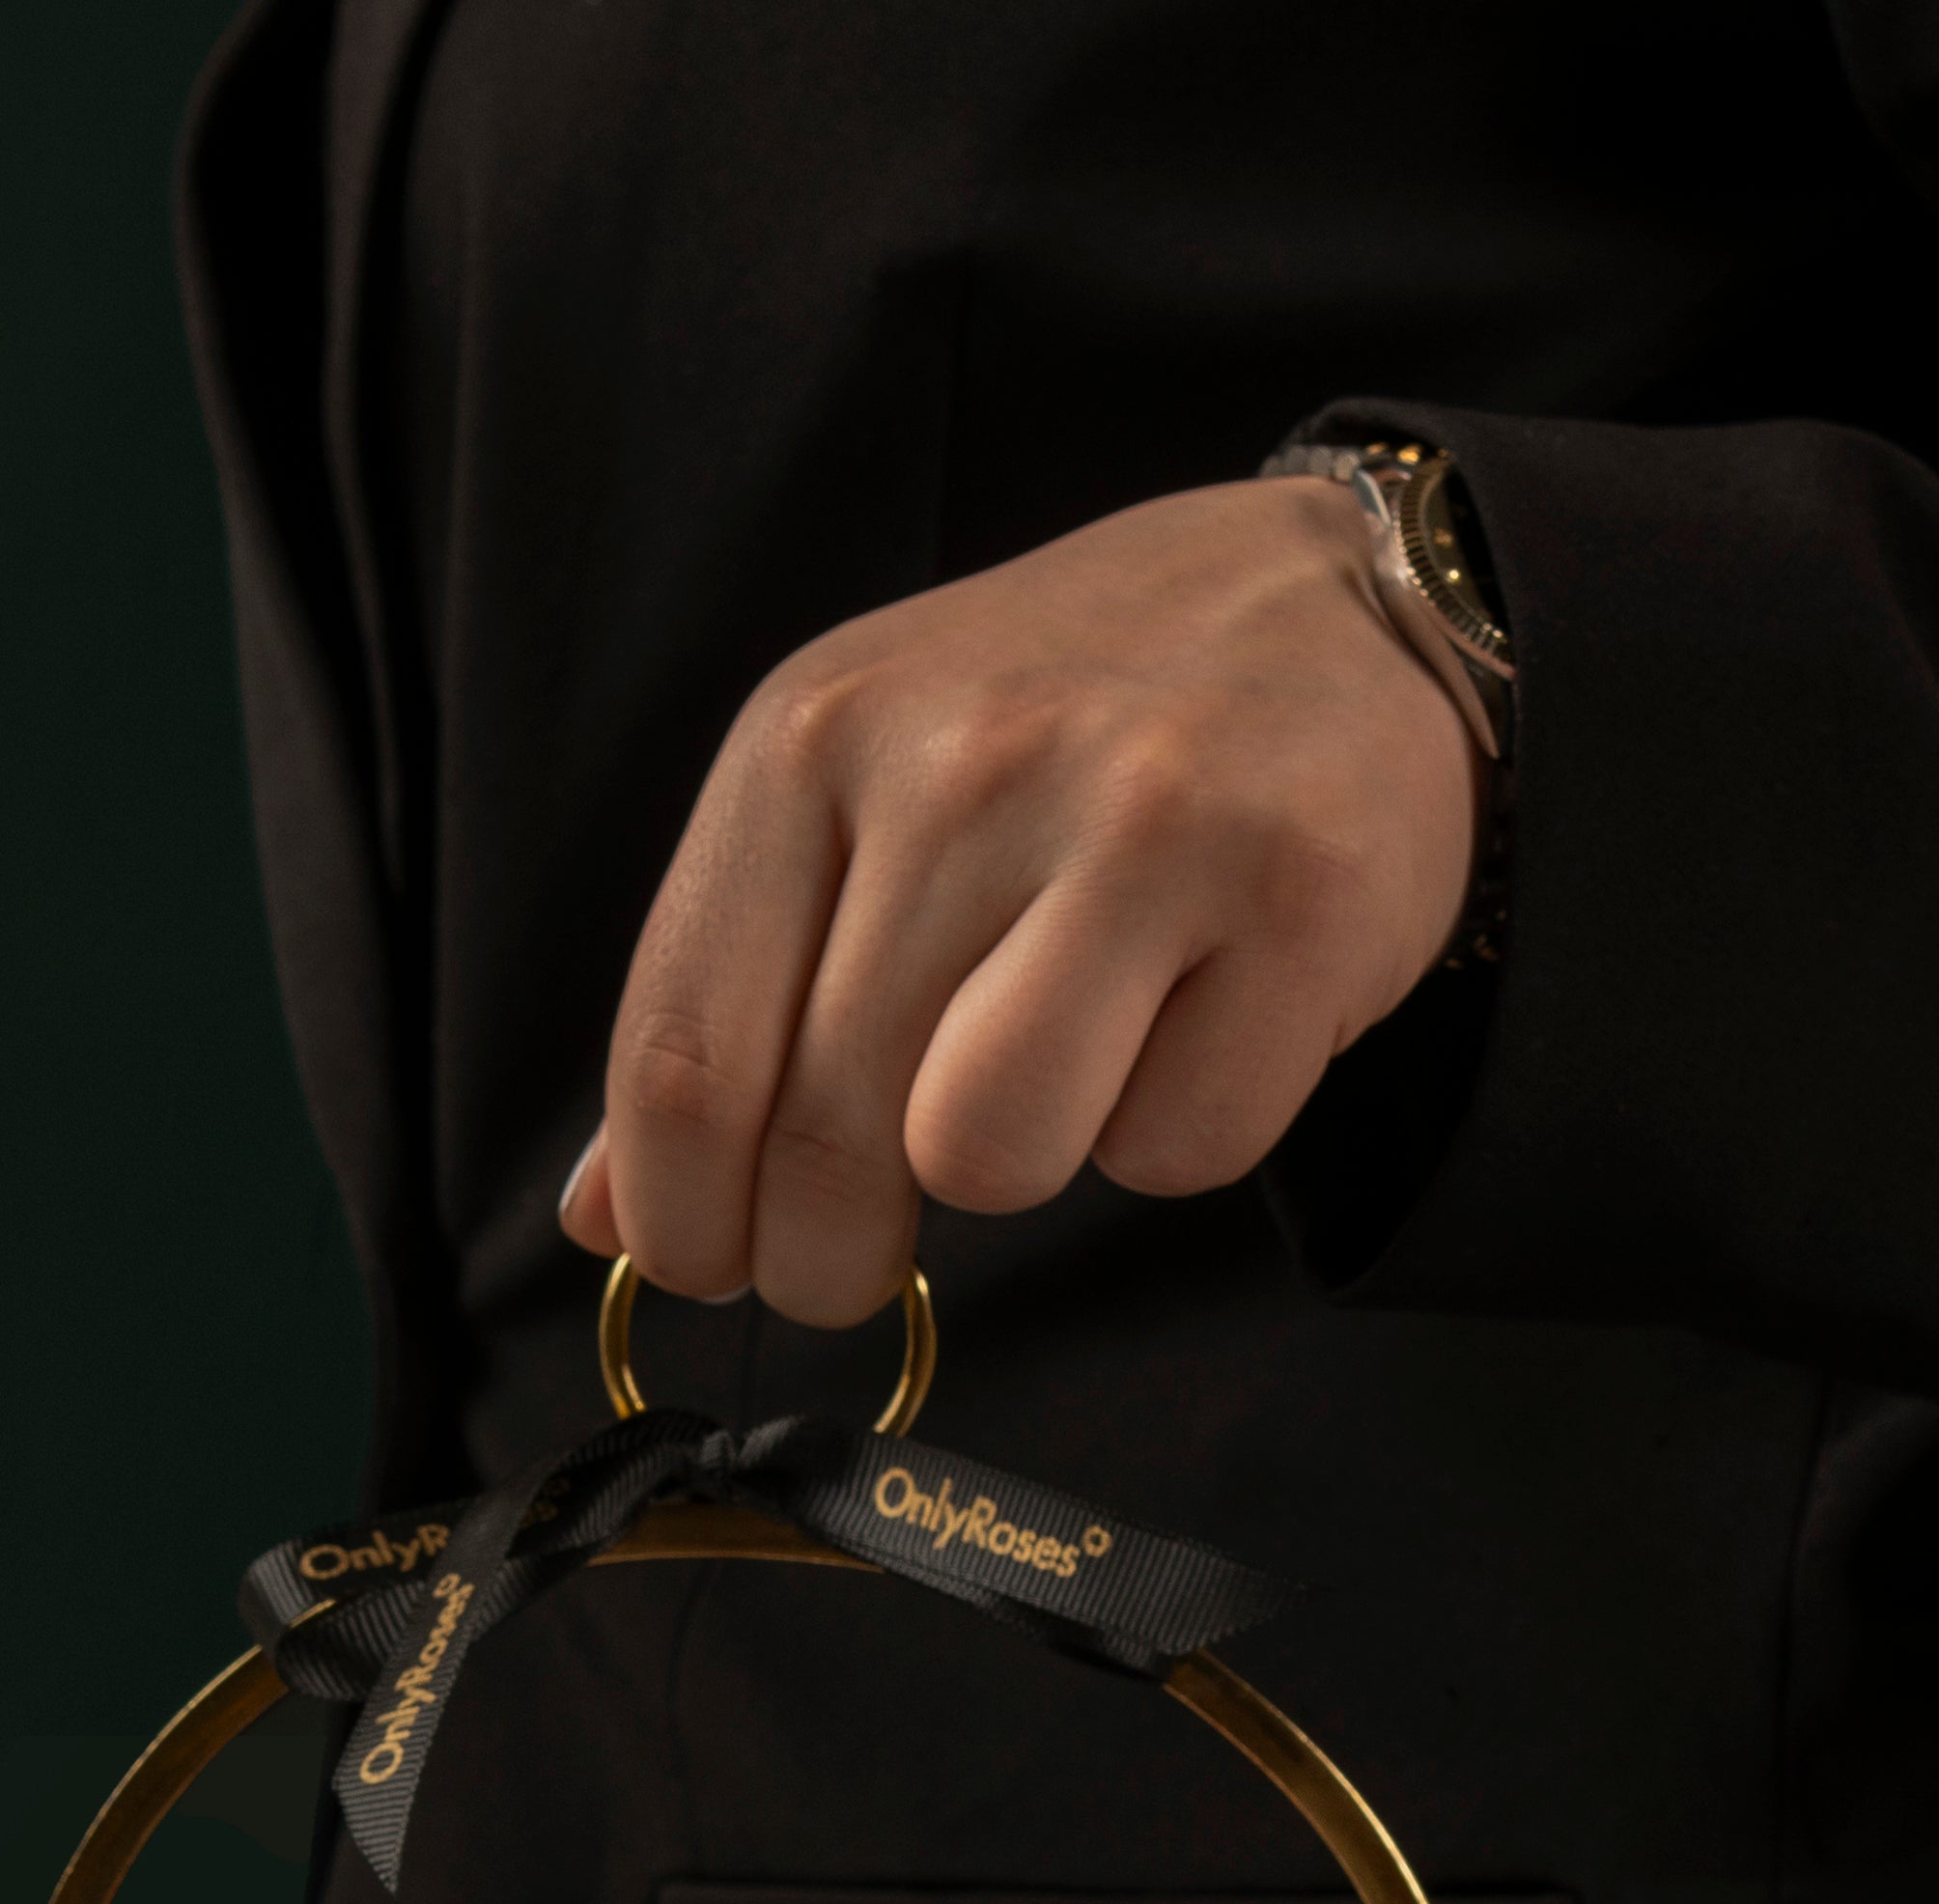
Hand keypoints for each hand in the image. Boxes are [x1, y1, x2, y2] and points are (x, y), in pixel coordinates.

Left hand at [554, 476, 1483, 1329]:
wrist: (1338, 602)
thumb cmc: (1071, 729)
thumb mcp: (855, 800)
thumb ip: (727, 998)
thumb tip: (600, 1217)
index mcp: (814, 733)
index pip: (684, 1055)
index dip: (681, 1221)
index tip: (711, 1266)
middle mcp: (963, 762)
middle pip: (828, 1138)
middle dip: (827, 1254)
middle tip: (857, 1256)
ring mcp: (1139, 824)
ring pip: (990, 1159)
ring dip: (1015, 1173)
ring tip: (1054, 1080)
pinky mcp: (1295, 900)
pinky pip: (1177, 1150)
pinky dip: (1180, 1133)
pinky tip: (1194, 1024)